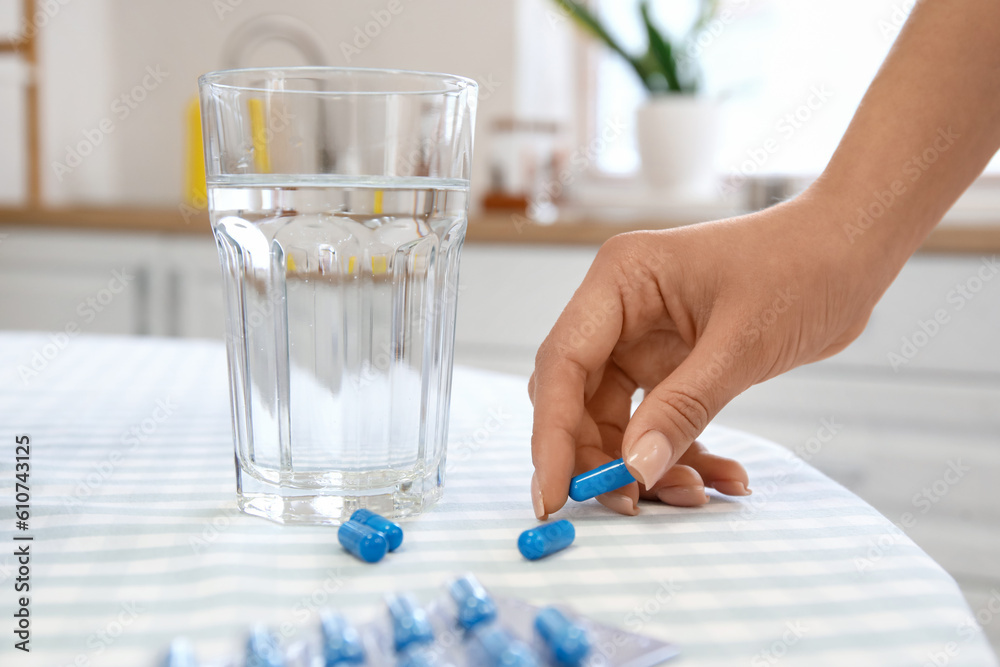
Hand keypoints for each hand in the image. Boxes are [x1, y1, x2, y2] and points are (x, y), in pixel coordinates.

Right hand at [528, 191, 886, 517]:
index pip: (563, 364)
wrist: (851, 251)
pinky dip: (681, 451)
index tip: (554, 493)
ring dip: (645, 462)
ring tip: (694, 493)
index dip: (552, 434)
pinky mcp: (671, 362)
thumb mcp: (742, 343)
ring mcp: (643, 337)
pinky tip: (722, 476)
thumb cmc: (801, 267)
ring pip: (617, 418)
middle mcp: (620, 308)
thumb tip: (633, 470)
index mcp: (620, 281)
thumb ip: (683, 408)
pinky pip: (657, 419)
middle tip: (628, 504)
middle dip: (598, 456)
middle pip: (579, 397)